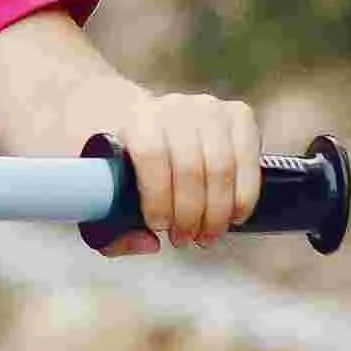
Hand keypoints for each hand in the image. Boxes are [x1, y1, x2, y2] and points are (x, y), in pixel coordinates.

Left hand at [98, 91, 262, 257]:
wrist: (143, 119)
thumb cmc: (121, 159)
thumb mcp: (101, 188)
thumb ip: (112, 226)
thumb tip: (150, 243)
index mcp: (134, 117)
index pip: (151, 154)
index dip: (158, 197)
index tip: (158, 226)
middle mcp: (173, 106)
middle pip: (191, 167)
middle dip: (190, 214)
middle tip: (185, 239)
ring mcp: (209, 108)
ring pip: (222, 167)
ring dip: (218, 211)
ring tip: (207, 235)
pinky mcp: (238, 114)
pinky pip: (249, 160)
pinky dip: (244, 195)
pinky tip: (233, 216)